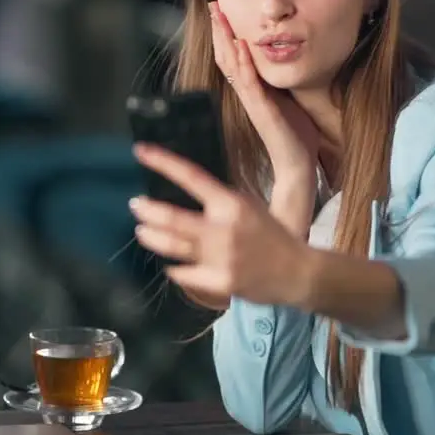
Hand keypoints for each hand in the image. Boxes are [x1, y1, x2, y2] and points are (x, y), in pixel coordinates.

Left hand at [130, 142, 314, 307]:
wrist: (298, 272)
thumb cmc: (272, 235)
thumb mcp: (249, 206)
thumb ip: (220, 201)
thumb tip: (188, 189)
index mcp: (232, 204)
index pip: (191, 177)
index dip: (163, 163)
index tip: (140, 152)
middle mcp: (224, 229)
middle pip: (172, 218)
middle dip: (148, 210)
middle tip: (135, 205)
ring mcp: (220, 258)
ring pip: (173, 246)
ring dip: (152, 237)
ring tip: (142, 231)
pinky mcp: (219, 282)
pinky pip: (184, 274)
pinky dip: (174, 268)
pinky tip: (170, 265)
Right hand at [210, 2, 321, 177]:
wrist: (297, 165)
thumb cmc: (294, 135)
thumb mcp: (286, 99)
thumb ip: (277, 82)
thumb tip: (279, 61)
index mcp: (252, 90)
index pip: (232, 57)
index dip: (225, 34)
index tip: (220, 11)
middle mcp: (247, 94)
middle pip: (226, 57)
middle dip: (219, 30)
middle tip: (213, 5)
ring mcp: (252, 102)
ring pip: (233, 66)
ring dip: (226, 40)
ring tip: (221, 17)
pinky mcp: (263, 110)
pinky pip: (250, 83)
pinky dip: (245, 63)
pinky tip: (243, 45)